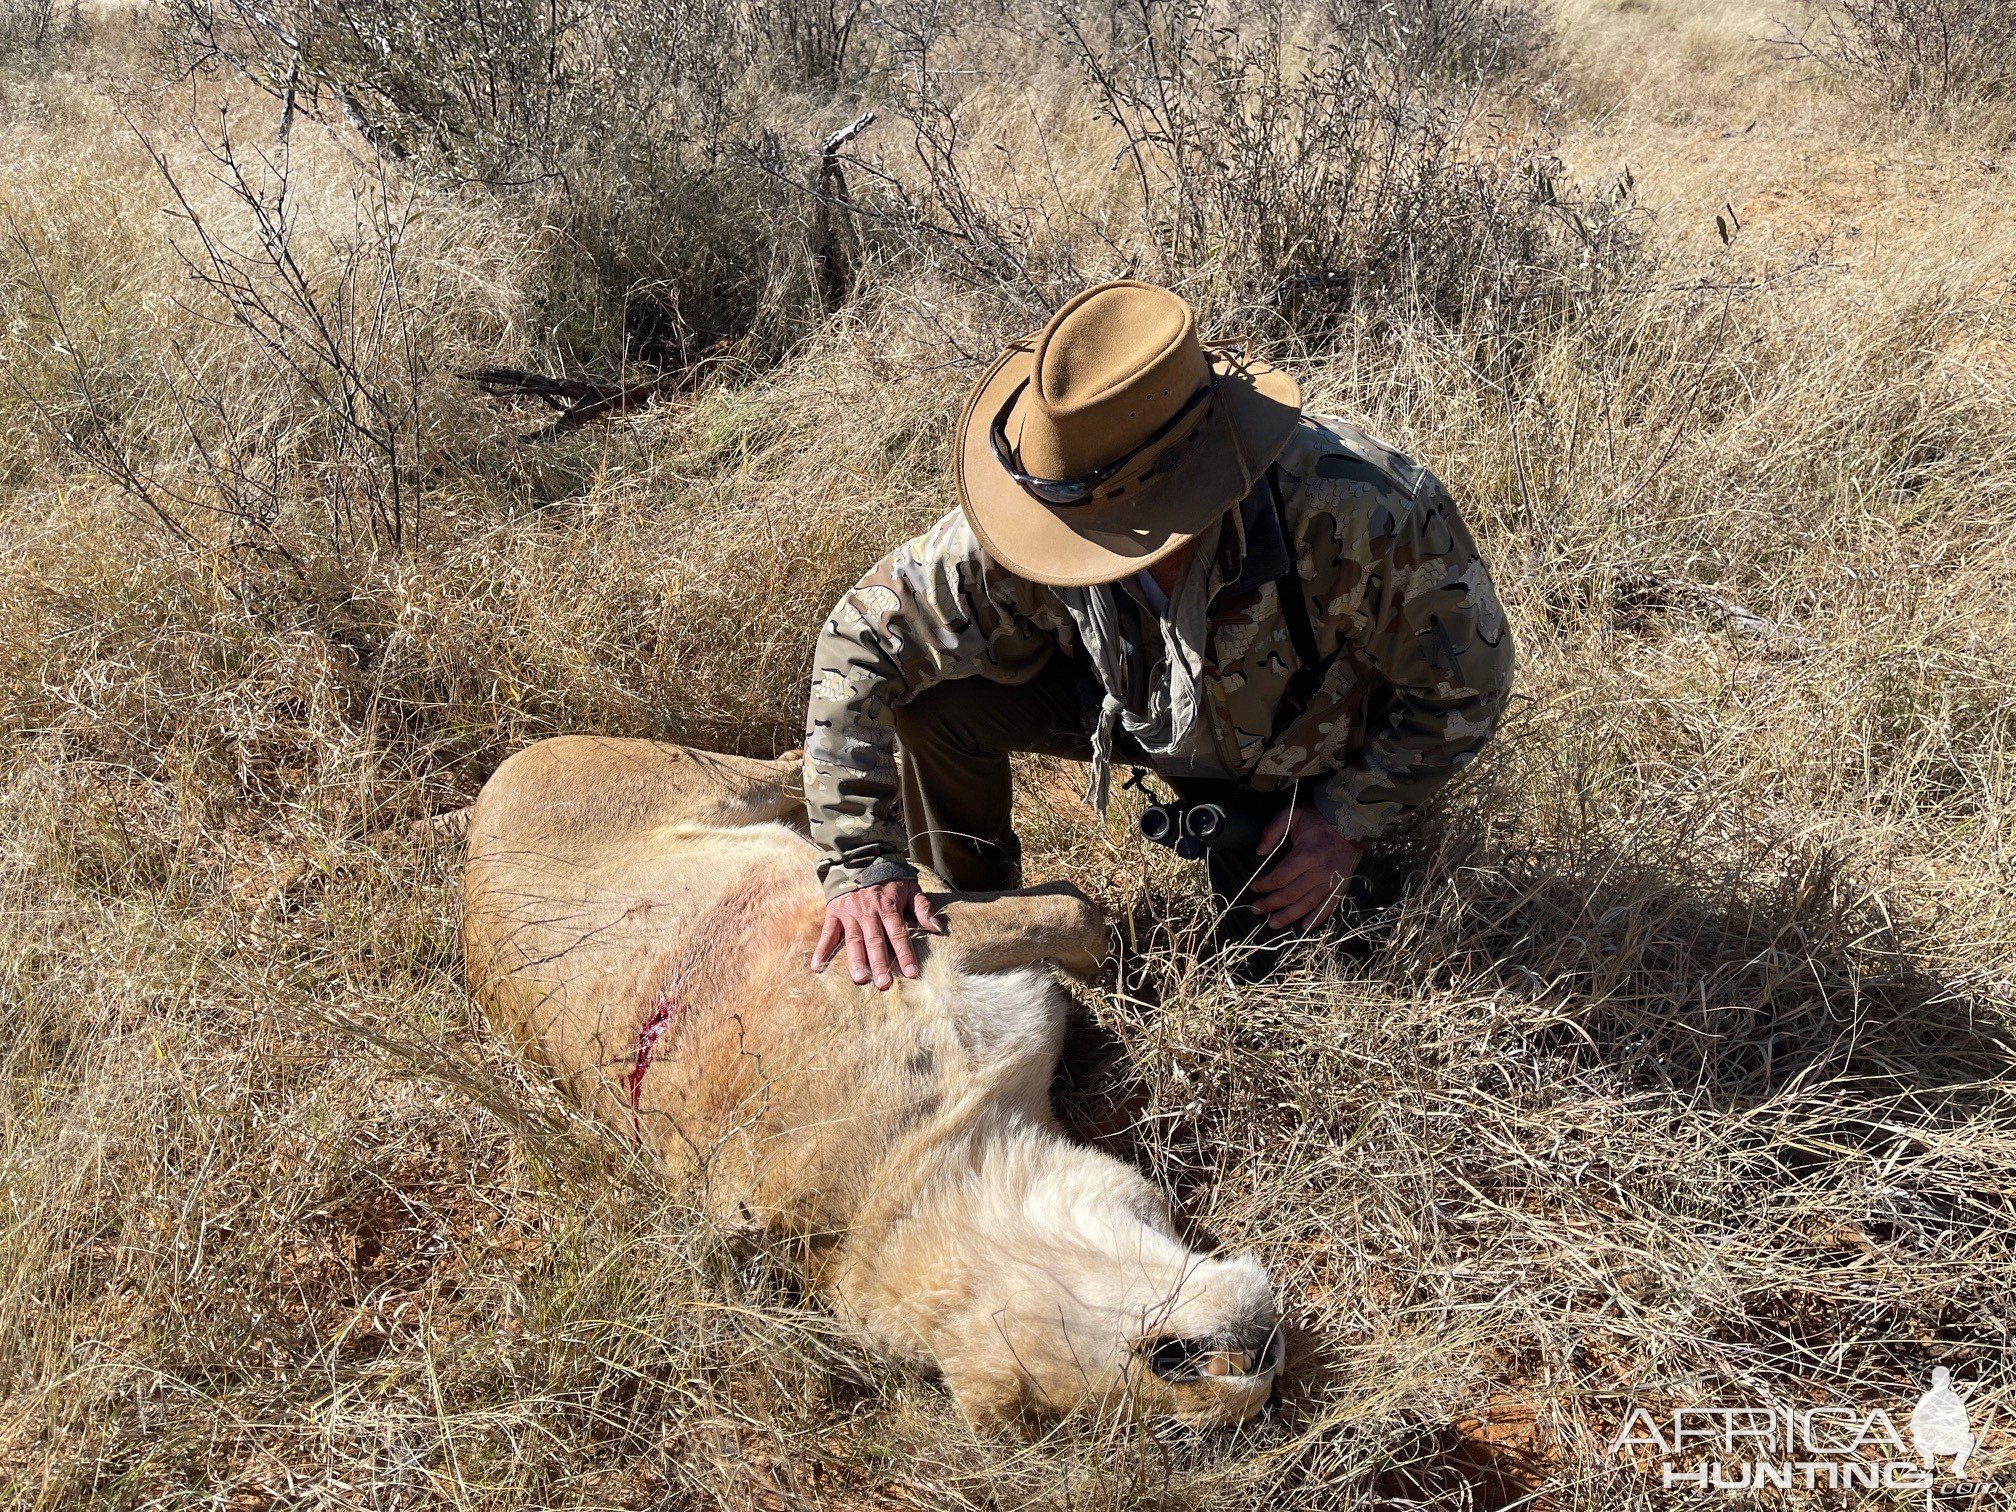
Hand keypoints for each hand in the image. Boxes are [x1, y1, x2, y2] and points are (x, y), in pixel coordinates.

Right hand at [811, 879, 943, 989]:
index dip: (905, 953)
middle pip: (875, 941)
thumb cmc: (888, 877)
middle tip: (884, 984)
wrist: (859, 858)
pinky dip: (822, 950)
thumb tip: (937, 928)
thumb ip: (923, 908)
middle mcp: (868, 911)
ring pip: (853, 940)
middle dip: (879, 963)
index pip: (898, 933)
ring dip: (856, 960)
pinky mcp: (834, 913)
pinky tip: (818, 967)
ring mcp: (849, 913)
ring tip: (859, 979)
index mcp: (888, 906)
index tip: (911, 973)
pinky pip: (827, 933)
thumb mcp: (910, 886)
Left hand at [1249, 804, 1363, 930]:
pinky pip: (1329, 905)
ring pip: (1308, 904)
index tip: (1255, 888)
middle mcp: (1320, 871)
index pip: (1280, 877)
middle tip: (1257, 909)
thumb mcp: (1293, 815)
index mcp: (1306, 855)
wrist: (1351, 821)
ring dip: (1289, 916)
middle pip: (1291, 894)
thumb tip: (1259, 852)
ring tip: (1274, 924)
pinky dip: (1317, 918)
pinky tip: (1305, 927)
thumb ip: (1273, 831)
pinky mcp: (1342, 884)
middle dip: (1271, 904)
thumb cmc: (1319, 819)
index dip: (1265, 885)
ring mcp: (1332, 880)